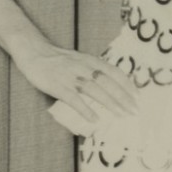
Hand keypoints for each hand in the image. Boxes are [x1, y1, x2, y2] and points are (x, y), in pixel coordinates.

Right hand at [14, 40, 137, 120]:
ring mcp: (71, 77)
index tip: (137, 97)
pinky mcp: (58, 86)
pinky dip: (85, 109)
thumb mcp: (80, 60)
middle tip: (134, 111)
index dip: (127, 85)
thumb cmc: (59, 59)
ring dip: (110, 104)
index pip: (115, 72)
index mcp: (90, 61)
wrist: (34, 52)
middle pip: (108, 83)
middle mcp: (83, 67)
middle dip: (123, 98)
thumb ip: (94, 70)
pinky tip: (95, 119)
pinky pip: (74, 100)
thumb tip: (110, 86)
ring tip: (121, 115)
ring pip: (95, 91)